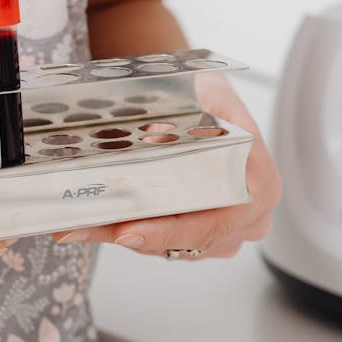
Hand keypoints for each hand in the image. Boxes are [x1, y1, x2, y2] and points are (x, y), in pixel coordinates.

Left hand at [55, 75, 280, 257]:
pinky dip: (134, 232)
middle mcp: (251, 215)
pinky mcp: (206, 236)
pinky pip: (168, 244)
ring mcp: (231, 231)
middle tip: (85, 227)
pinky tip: (98, 222)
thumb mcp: (201, 94)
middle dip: (133, 236)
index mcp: (259, 183)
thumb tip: (151, 140)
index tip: (128, 230)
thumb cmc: (208, 96)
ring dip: (126, 235)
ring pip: (173, 247)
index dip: (169, 231)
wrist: (207, 97)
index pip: (214, 221)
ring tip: (82, 223)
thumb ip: (184, 118)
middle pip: (188, 242)